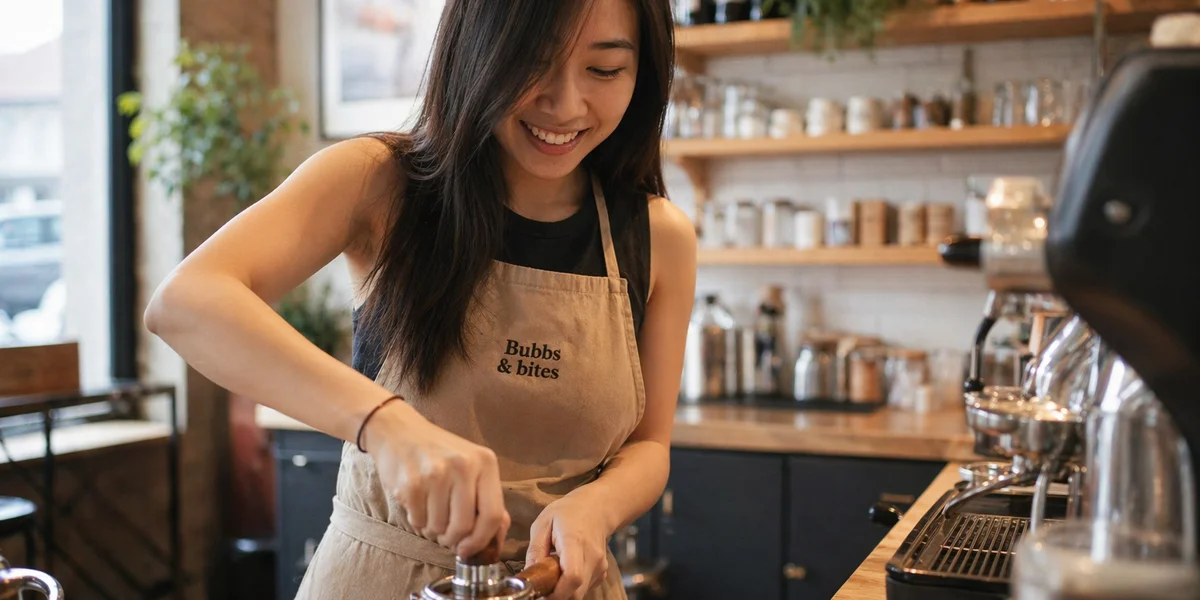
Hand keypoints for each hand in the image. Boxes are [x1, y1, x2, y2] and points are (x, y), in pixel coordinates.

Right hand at [365, 404, 509, 556]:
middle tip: (445, 534)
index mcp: (485, 462)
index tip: (468, 549)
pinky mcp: (411, 483)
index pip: (493, 515)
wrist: (399, 431)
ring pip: (439, 527)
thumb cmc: (439, 454)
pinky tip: (417, 504)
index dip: (481, 540)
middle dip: (453, 539)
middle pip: (464, 526)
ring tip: (430, 511)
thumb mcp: (472, 466)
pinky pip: (417, 522)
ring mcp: (436, 473)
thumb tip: (495, 540)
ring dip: (433, 529)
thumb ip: (487, 500)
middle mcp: (463, 466)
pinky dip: (416, 521)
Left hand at [526, 496, 610, 599]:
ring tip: (552, 575)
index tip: (541, 591)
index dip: (556, 592)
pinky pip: (585, 589)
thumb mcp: (543, 523)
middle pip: (576, 592)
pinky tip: (564, 572)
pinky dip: (572, 588)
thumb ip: (535, 550)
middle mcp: (592, 557)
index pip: (573, 576)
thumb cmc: (567, 512)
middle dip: (556, 596)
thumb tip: (528, 574)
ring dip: (563, 592)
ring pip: (580, 594)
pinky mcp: (602, 572)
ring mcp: (600, 566)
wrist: (596, 507)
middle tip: (542, 585)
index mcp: (574, 541)